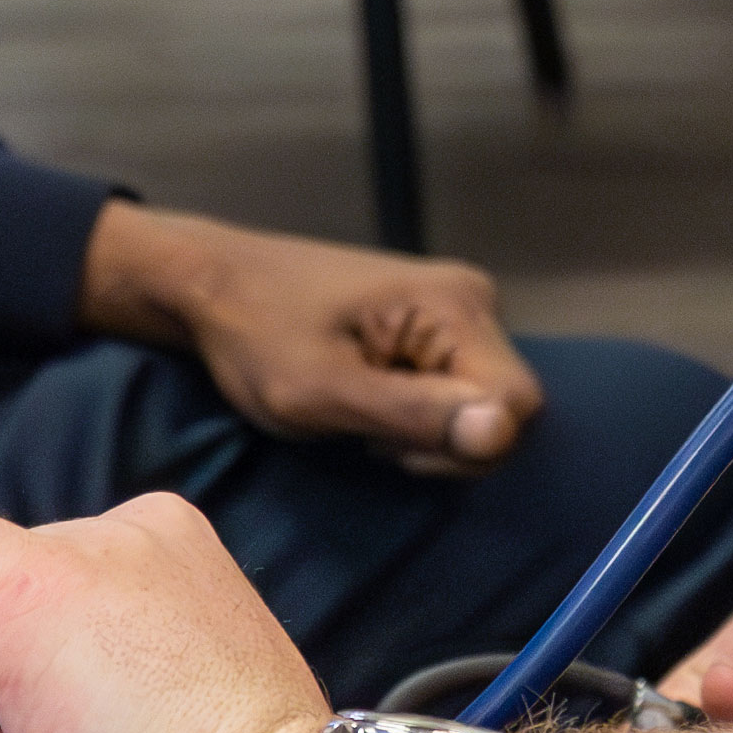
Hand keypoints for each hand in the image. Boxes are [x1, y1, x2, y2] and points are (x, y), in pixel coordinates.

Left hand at [88, 198, 540, 462]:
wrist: (216, 284)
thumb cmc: (257, 336)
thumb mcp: (323, 392)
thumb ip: (413, 413)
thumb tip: (502, 432)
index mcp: (454, 304)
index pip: (516, 406)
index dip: (461, 447)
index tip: (384, 442)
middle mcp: (473, 295)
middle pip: (506, 405)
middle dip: (443, 441)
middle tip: (366, 433)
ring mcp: (458, 304)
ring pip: (483, 400)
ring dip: (428, 429)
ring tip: (360, 413)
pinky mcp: (439, 318)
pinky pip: (460, 384)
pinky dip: (420, 410)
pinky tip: (370, 400)